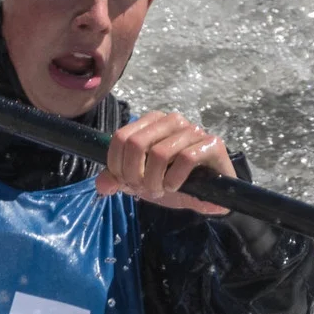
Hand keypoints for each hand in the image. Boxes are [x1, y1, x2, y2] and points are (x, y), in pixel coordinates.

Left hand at [96, 111, 230, 212]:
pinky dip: (175, 179)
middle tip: (144, 189)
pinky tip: (175, 187)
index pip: (121, 137)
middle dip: (135, 174)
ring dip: (155, 180)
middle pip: (136, 144)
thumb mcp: (142, 181)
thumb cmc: (174, 181)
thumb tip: (101, 185)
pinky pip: (186, 159)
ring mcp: (193, 130)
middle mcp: (172, 120)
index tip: (126, 182)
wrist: (210, 193)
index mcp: (152, 122)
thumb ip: (120, 179)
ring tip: (160, 190)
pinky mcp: (212, 144)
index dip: (117, 165)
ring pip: (160, 153)